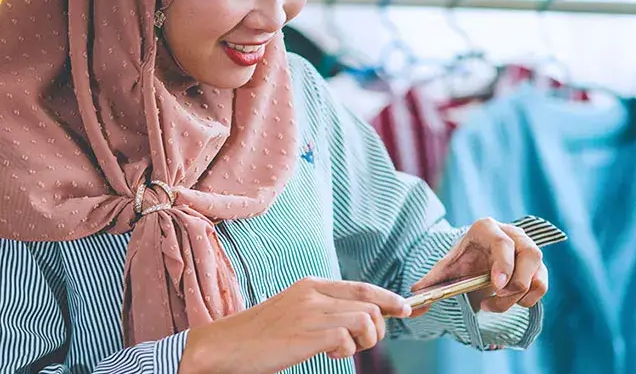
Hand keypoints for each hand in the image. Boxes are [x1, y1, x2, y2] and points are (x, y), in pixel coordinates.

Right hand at [179, 277, 411, 373]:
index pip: (362, 287)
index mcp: (311, 285)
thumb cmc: (260, 335)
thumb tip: (359, 319)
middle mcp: (314, 294)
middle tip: (365, 342)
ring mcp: (311, 312)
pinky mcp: (307, 334)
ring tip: (345, 349)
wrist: (225, 345)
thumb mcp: (295, 310)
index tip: (406, 308)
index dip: (389, 298)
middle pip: (370, 304)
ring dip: (365, 340)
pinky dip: (347, 350)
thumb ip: (323, 309)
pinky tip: (331, 354)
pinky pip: (347, 337)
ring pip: (365, 319)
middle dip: (379, 327)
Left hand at [410, 218, 547, 314]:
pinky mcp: (538, 266)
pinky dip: (530, 298)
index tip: (496, 285)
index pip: (502, 242)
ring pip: (538, 270)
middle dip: (516, 282)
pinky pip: (542, 283)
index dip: (503, 263)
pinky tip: (510, 303)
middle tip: (495, 299)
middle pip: (529, 254)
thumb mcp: (445, 270)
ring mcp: (528, 248)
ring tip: (495, 304)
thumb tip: (413, 300)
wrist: (475, 261)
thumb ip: (431, 284)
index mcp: (487, 228)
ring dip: (521, 294)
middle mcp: (513, 234)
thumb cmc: (461, 262)